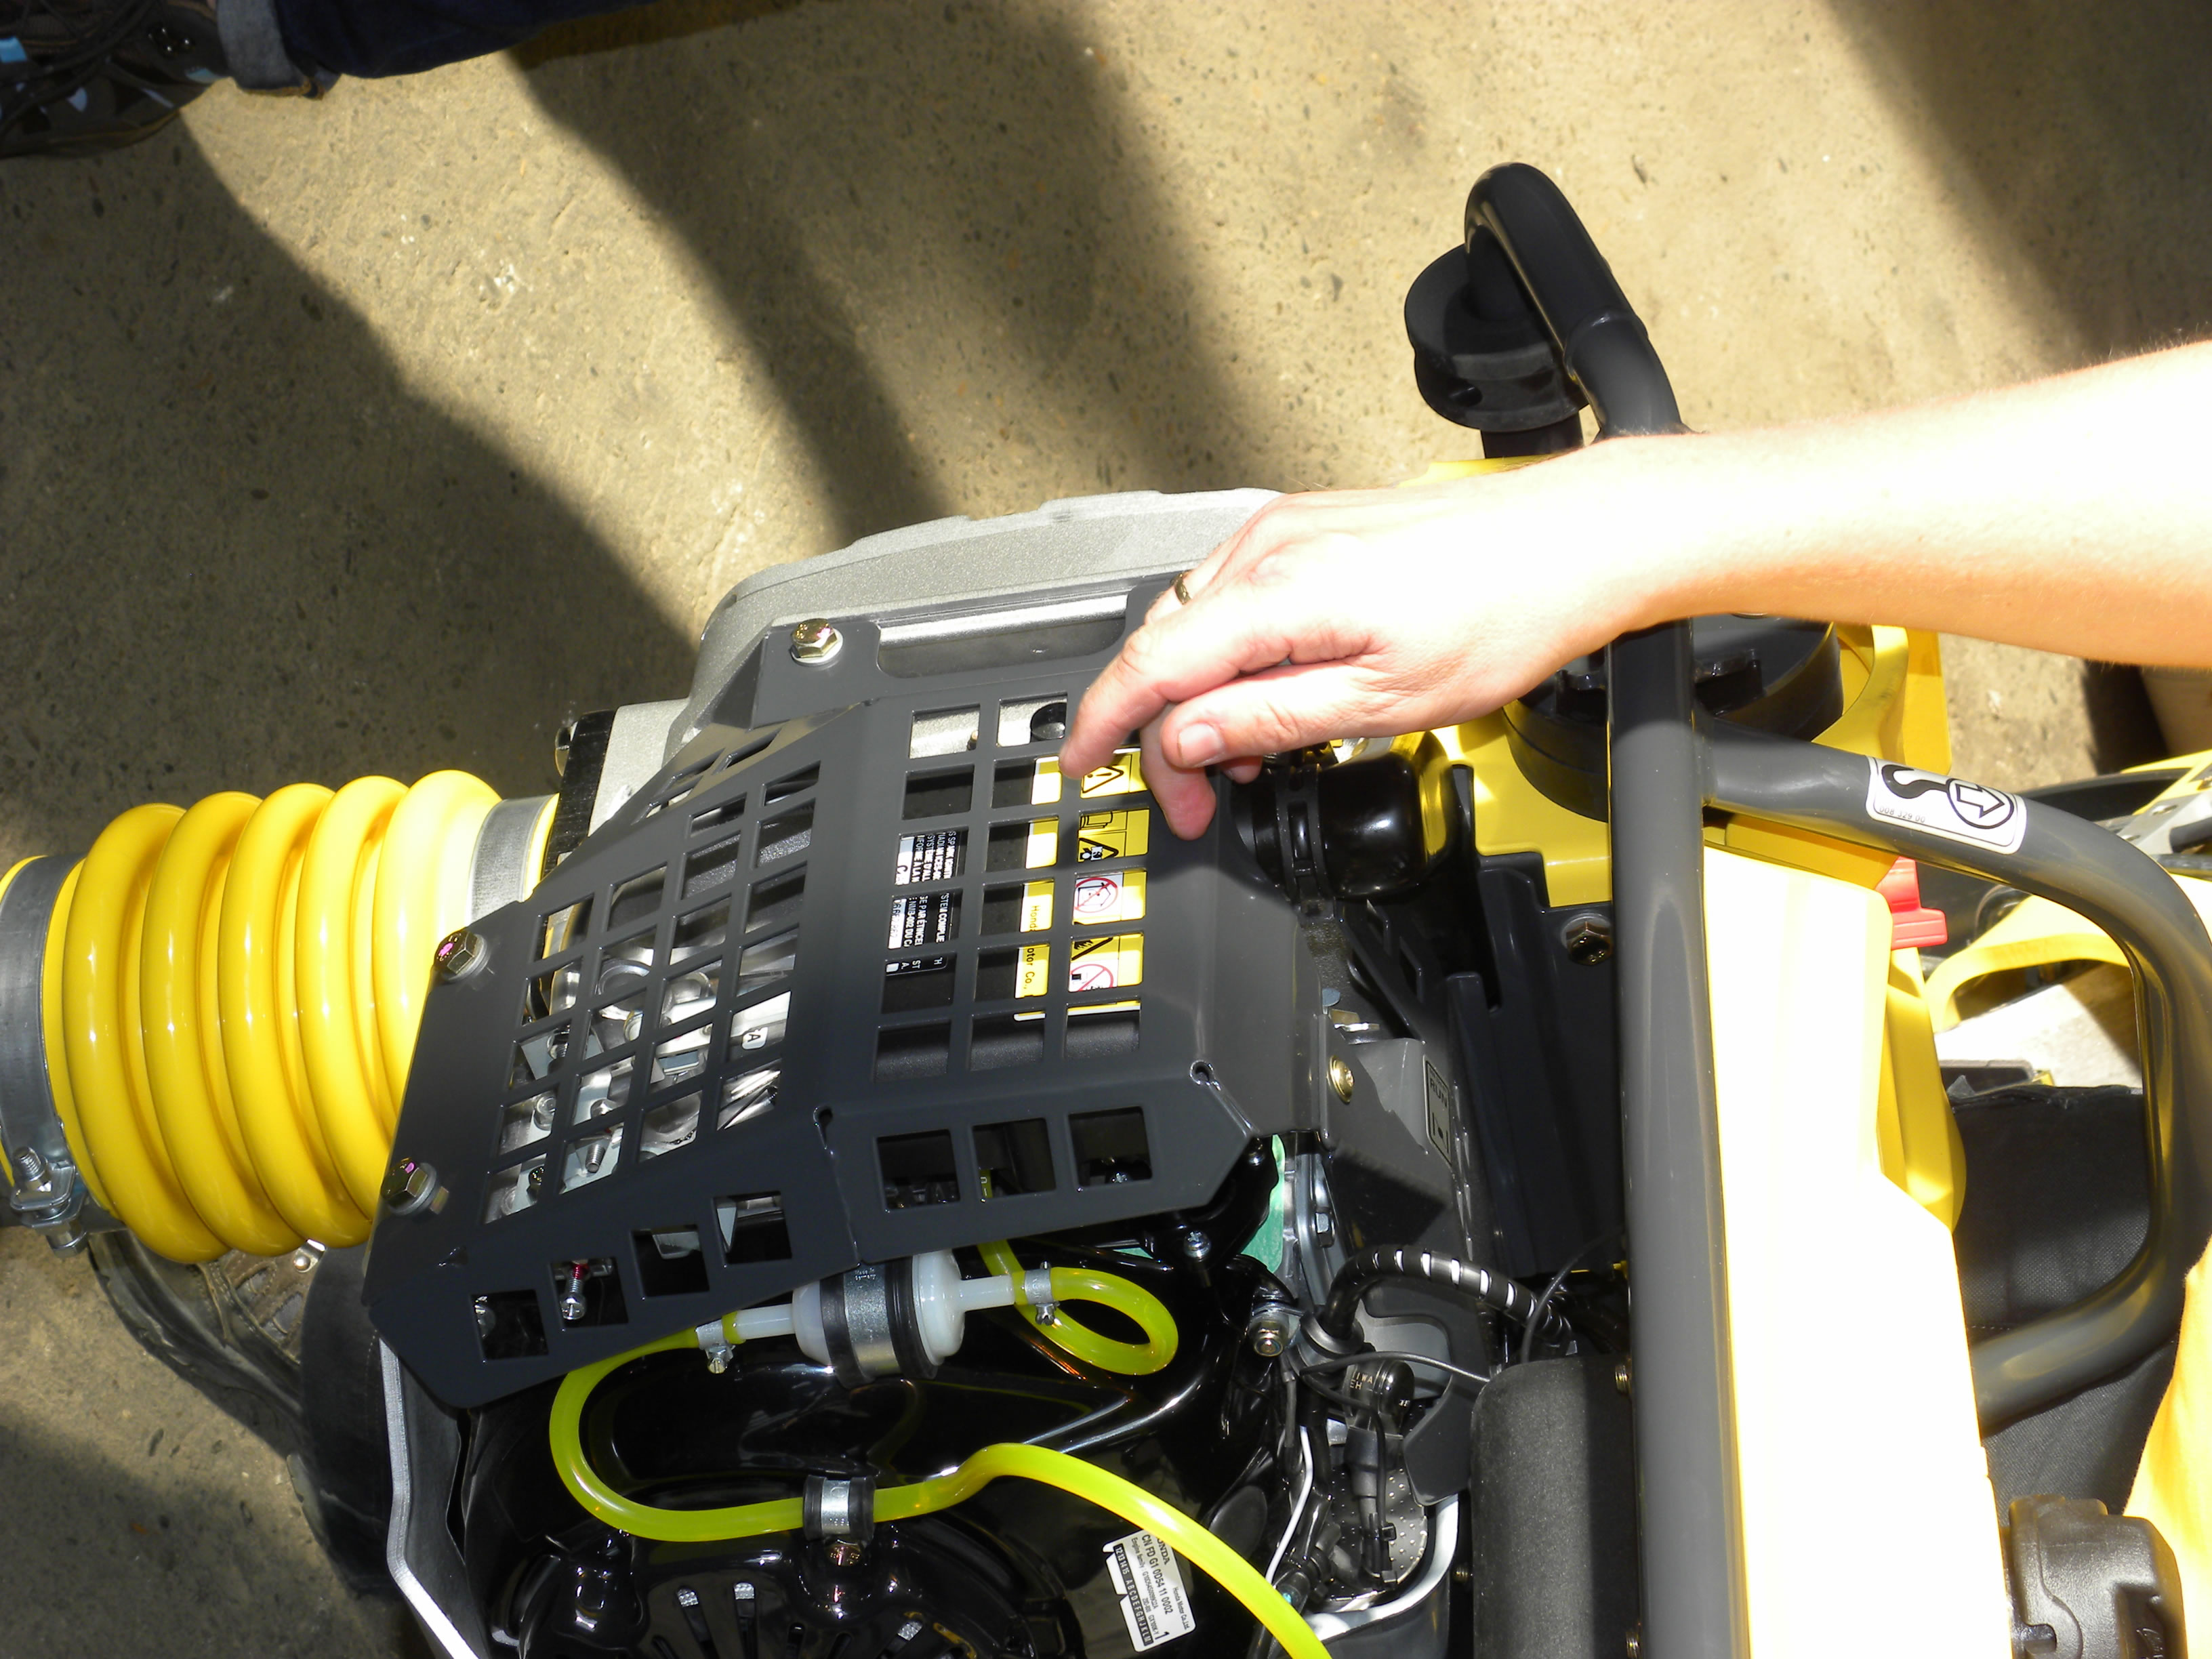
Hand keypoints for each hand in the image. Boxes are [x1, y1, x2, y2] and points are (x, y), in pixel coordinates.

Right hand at [1061, 447, 1677, 835]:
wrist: (1568, 542)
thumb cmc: (1501, 613)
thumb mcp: (1382, 702)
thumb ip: (1269, 719)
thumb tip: (1188, 741)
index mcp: (1278, 592)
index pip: (1148, 664)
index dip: (1105, 726)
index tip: (1085, 767)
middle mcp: (1267, 547)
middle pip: (1164, 647)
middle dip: (1167, 731)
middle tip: (1204, 798)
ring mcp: (1285, 530)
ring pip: (1196, 624)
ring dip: (1204, 696)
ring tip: (1253, 755)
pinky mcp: (1308, 528)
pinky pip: (1234, 597)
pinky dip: (1233, 654)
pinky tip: (1270, 694)